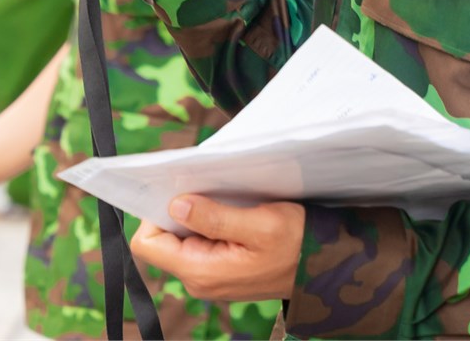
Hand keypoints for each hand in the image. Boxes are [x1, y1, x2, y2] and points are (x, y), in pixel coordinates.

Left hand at [130, 194, 303, 303]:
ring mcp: (207, 276)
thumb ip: (215, 217)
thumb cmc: (297, 244)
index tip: (179, 191)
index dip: (154, 213)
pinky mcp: (218, 269)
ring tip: (223, 201)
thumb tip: (175, 204)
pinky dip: (207, 223)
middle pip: (161, 239)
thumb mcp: (261, 224)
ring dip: (195, 215)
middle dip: (177, 211)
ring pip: (179, 238)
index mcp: (201, 271)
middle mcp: (198, 279)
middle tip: (206, 191)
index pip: (147, 244)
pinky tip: (230, 212)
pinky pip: (197, 242)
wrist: (322, 267)